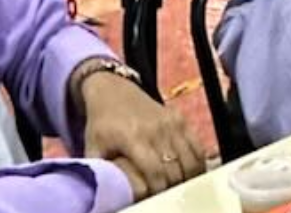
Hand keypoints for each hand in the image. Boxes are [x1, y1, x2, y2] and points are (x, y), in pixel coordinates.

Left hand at [79, 70, 205, 198]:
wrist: (114, 91)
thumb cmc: (102, 123)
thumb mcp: (93, 148)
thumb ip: (101, 172)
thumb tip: (107, 194)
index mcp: (133, 137)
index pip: (155, 172)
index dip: (157, 190)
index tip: (152, 198)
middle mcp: (156, 129)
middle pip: (175, 169)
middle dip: (172, 187)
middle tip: (166, 195)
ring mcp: (171, 122)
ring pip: (190, 160)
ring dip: (186, 178)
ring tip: (178, 187)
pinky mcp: (180, 119)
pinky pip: (198, 147)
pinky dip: (197, 164)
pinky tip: (189, 174)